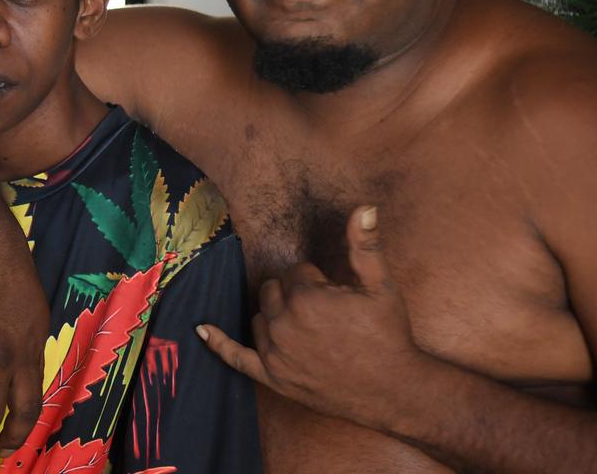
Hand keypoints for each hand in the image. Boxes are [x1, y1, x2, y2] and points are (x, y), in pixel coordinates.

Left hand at [197, 206, 426, 426]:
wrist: (395, 389)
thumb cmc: (388, 335)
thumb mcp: (381, 286)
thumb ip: (365, 245)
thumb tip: (364, 207)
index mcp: (306, 298)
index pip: (295, 273)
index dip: (318, 282)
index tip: (339, 297)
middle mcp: (283, 324)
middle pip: (272, 292)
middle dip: (294, 296)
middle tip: (325, 313)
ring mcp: (275, 353)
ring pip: (258, 319)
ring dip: (275, 317)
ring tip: (308, 328)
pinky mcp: (273, 377)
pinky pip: (236, 358)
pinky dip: (218, 344)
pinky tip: (201, 330)